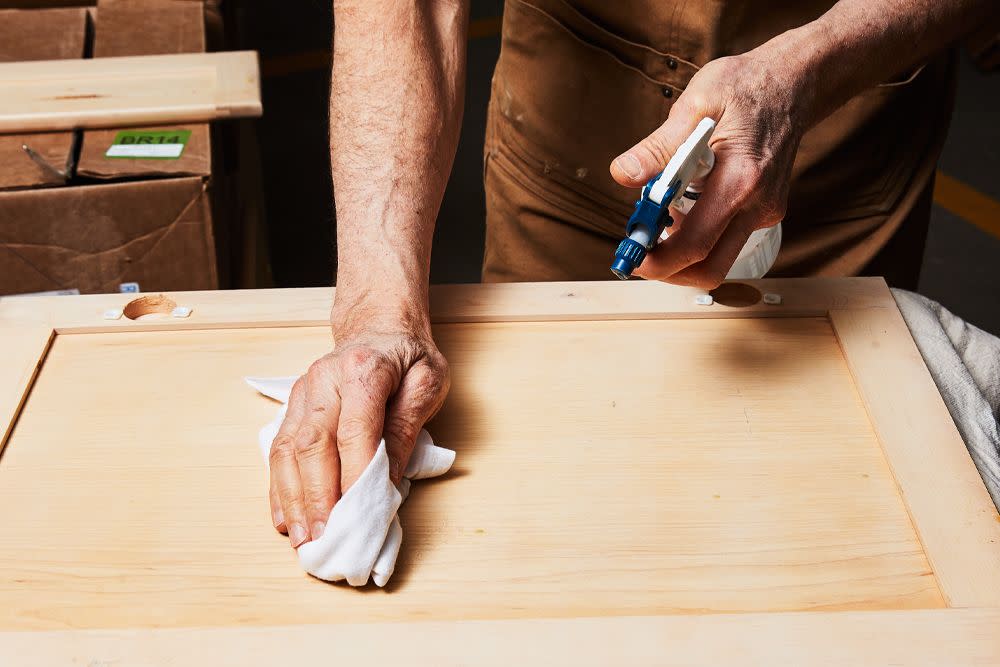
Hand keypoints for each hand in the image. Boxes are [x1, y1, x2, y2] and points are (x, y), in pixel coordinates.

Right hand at [268, 304, 449, 547]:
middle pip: (313, 444)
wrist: (378, 326)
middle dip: (317, 497)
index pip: (355, 430)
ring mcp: (303, 392)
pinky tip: (284, 516)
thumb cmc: (408, 357)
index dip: (355, 475)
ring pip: (288, 450)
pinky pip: (278, 449)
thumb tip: (388, 477)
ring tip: (301, 538)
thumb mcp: (428, 382)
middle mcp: (324, 380)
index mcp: (364, 369)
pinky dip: (280, 487)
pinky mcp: (292, 406)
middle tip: (325, 538)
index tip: (359, 514)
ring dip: (293, 498)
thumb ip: (407, 426)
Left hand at [610, 48, 810, 287]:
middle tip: (638, 249)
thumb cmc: (745, 87)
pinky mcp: (763, 212)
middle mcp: (758, 205)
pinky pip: (725, 239)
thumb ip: (658, 147)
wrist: (793, 82)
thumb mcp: (695, 105)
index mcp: (741, 179)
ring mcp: (764, 212)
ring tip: (658, 217)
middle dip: (668, 270)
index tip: (630, 256)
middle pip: (709, 268)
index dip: (658, 261)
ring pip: (717, 258)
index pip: (695, 244)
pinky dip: (697, 234)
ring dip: (680, 252)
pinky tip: (683, 204)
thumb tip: (624, 175)